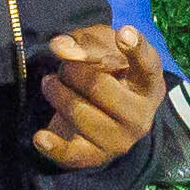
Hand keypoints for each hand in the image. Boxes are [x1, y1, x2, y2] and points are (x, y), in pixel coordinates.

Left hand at [31, 21, 161, 172]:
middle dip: (73, 71)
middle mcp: (141, 115)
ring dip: (56, 93)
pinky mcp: (96, 157)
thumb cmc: (105, 73)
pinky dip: (53, 145)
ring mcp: (120, 140)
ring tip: (51, 85)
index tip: (123, 33)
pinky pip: (72, 153)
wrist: (102, 117)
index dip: (136, 49)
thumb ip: (83, 41)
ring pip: (79, 113)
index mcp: (149, 84)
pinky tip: (40, 137)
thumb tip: (60, 47)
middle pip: (100, 86)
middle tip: (65, 68)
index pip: (148, 65)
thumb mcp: (100, 49)